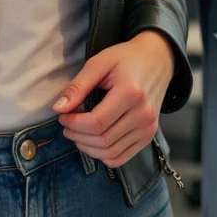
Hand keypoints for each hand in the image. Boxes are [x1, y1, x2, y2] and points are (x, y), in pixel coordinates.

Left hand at [53, 31, 174, 167]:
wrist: (158, 60)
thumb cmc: (126, 59)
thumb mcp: (99, 63)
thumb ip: (78, 86)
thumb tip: (59, 108)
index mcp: (131, 93)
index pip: (96, 122)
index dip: (74, 124)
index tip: (63, 116)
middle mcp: (143, 114)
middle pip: (103, 140)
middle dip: (78, 136)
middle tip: (67, 126)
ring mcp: (148, 128)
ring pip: (110, 152)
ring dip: (88, 148)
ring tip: (77, 134)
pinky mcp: (149, 136)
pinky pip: (121, 158)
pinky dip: (103, 155)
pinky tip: (93, 143)